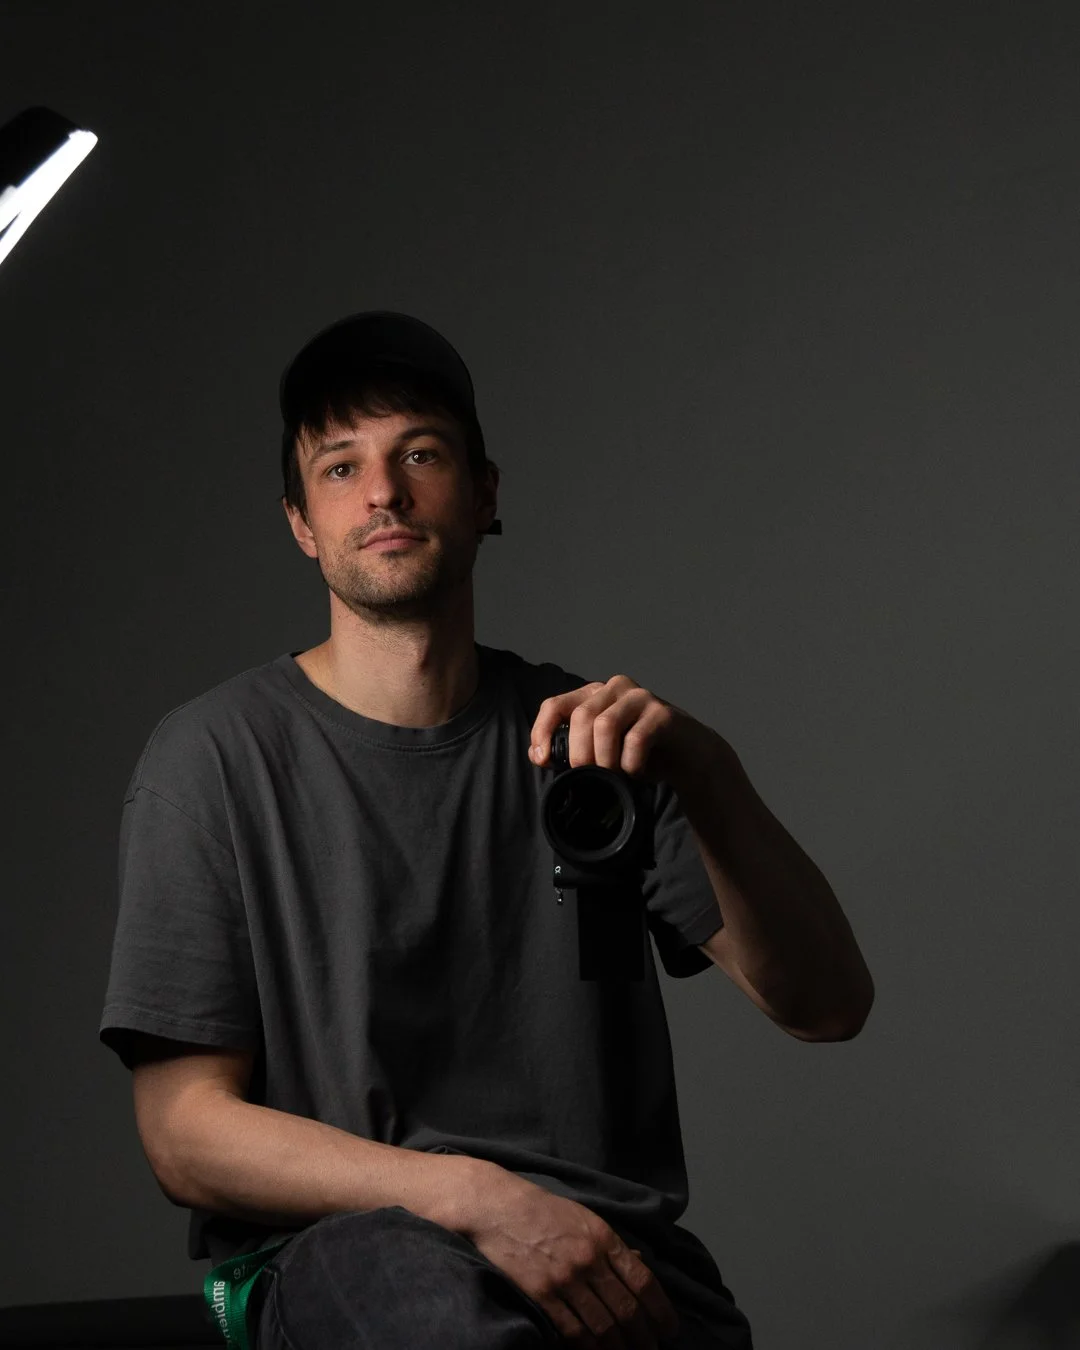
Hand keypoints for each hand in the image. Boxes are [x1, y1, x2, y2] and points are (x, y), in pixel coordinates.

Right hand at [460, 1167, 680, 1348]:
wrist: (498, 1207)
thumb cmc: (543, 1211)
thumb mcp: (584, 1218)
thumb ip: (611, 1244)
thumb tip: (640, 1263)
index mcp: (604, 1237)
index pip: (644, 1281)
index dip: (661, 1311)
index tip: (669, 1329)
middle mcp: (589, 1259)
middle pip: (627, 1310)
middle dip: (644, 1337)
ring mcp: (564, 1278)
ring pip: (602, 1326)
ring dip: (618, 1348)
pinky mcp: (541, 1294)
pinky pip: (571, 1331)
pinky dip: (587, 1347)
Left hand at [528, 674, 727, 797]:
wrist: (688, 758)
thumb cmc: (641, 754)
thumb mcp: (600, 753)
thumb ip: (570, 750)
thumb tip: (539, 755)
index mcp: (593, 695)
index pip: (555, 705)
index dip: (543, 732)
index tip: (544, 760)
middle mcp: (614, 688)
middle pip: (581, 717)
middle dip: (580, 754)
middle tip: (588, 778)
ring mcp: (639, 697)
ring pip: (605, 724)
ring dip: (605, 759)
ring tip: (613, 776)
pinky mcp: (662, 712)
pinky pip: (636, 738)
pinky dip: (631, 763)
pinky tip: (635, 772)